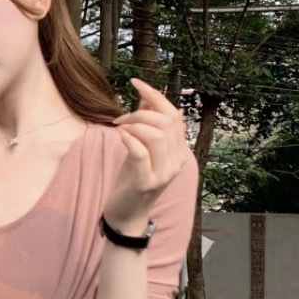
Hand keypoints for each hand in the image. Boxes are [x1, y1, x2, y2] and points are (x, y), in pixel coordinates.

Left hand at [103, 78, 189, 229]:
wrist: (126, 215)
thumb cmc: (132, 181)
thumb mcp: (141, 149)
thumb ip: (146, 125)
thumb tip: (146, 98)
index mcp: (179, 150)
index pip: (174, 115)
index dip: (155, 95)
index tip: (135, 83)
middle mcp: (176, 161)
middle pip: (166, 121)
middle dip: (140, 113)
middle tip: (121, 119)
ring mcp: (164, 173)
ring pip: (156, 134)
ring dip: (134, 125)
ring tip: (120, 129)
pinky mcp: (147, 182)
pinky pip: (141, 153)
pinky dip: (129, 139)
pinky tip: (119, 135)